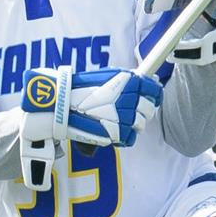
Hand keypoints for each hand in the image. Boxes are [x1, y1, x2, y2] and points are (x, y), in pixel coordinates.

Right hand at [19, 67, 163, 189]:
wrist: (60, 107)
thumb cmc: (80, 90)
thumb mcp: (106, 77)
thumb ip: (129, 81)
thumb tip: (153, 80)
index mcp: (129, 80)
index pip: (155, 89)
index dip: (153, 95)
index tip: (150, 98)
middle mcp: (130, 98)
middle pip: (149, 110)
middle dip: (141, 111)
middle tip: (125, 111)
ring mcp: (125, 117)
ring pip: (140, 125)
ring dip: (130, 124)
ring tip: (113, 120)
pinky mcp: (118, 134)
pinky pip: (129, 139)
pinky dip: (122, 137)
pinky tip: (109, 130)